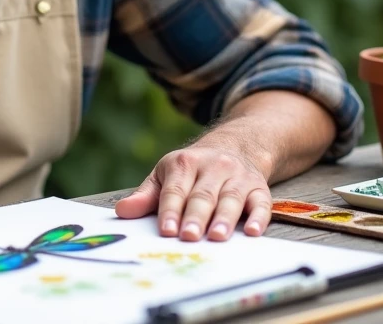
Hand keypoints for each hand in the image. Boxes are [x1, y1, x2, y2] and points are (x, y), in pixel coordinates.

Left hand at [114, 142, 271, 240]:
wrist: (235, 145)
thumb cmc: (192, 170)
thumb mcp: (166, 174)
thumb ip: (146, 196)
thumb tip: (122, 211)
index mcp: (184, 163)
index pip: (175, 190)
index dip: (170, 210)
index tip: (166, 230)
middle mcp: (213, 166)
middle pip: (203, 195)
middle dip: (196, 216)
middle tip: (189, 237)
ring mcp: (237, 176)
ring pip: (231, 197)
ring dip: (224, 218)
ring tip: (217, 237)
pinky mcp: (258, 187)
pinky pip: (261, 202)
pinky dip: (258, 217)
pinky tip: (253, 231)